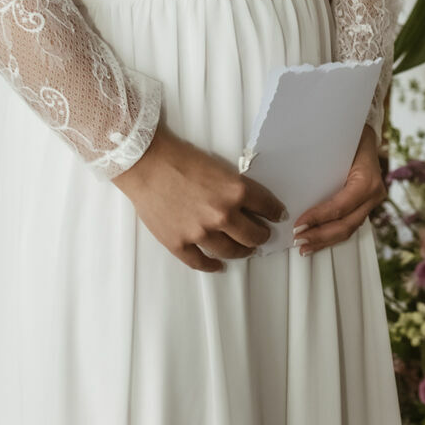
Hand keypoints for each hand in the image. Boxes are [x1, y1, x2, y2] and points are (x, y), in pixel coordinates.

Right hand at [113, 123, 286, 272]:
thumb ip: (234, 188)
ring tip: (245, 250)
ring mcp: (201, 233)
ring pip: (231, 251)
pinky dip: (211, 266)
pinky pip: (201, 262)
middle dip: (261, 236)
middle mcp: (222, 215)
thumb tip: (247, 203)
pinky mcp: (180, 244)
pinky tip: (217, 265)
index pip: (267, 206)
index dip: (275, 212)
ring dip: (241, 252)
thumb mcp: (219, 167)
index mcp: (236, 190)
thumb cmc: (180, 158)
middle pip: (253, 235)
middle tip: (263, 236)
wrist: (147, 164)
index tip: (277, 216)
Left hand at [292, 125, 385, 255]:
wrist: (367, 132)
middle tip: (298, 240)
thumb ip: (321, 158)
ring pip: (349, 229)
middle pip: (346, 224)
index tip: (299, 224)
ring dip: (325, 240)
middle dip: (320, 236)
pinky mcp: (367, 205)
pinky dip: (333, 234)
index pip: (340, 206)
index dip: (319, 218)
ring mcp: (372, 201)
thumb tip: (291, 172)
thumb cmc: (351, 134)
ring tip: (305, 246)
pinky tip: (318, 240)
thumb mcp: (338, 141)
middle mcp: (374, 193)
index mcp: (367, 179)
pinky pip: (350, 224)